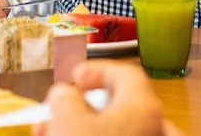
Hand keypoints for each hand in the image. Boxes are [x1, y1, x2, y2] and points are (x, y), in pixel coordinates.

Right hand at [33, 61, 182, 135]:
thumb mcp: (67, 119)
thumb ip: (64, 98)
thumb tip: (64, 95)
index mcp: (143, 106)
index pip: (124, 74)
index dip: (97, 71)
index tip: (74, 79)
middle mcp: (153, 128)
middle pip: (115, 109)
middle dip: (79, 111)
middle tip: (53, 117)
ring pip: (113, 133)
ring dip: (77, 130)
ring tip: (47, 135)